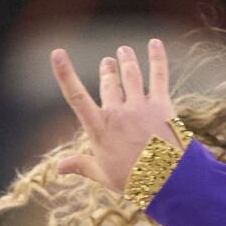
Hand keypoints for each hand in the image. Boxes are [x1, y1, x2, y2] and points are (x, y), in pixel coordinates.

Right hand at [49, 39, 183, 193]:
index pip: (76, 96)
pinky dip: (156, 58)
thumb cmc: (133, 182)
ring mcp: (140, 106)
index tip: (57, 53)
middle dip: (107, 70)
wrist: (168, 182)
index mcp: (99, 129)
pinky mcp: (162, 105)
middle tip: (108, 61)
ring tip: (123, 51)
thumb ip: (81, 165)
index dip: (65, 73)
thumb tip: (58, 168)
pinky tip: (154, 43)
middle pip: (109, 83)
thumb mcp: (103, 175)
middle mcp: (117, 113)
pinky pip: (158, 75)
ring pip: (130, 75)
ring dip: (126, 61)